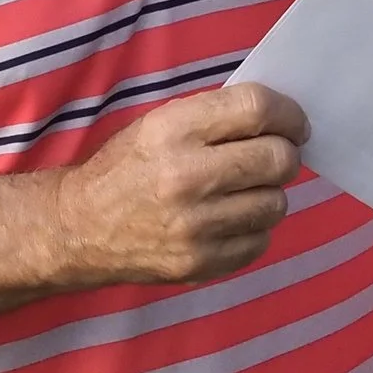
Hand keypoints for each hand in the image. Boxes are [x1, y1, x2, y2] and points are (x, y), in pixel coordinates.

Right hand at [54, 84, 309, 286]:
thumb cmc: (125, 167)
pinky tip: (229, 220)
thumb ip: (215, 117)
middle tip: (275, 156)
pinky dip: (254, 229)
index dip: (288, 114)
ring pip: (276, 203)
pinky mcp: (199, 263)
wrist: (78, 228)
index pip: (257, 109)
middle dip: (286, 154)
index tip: (294, 123)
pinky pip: (260, 241)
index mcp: (173, 130)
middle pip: (278, 159)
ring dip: (269, 194)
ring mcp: (195, 226)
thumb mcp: (158, 123)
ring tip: (243, 191)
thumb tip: (282, 120)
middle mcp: (186, 176)